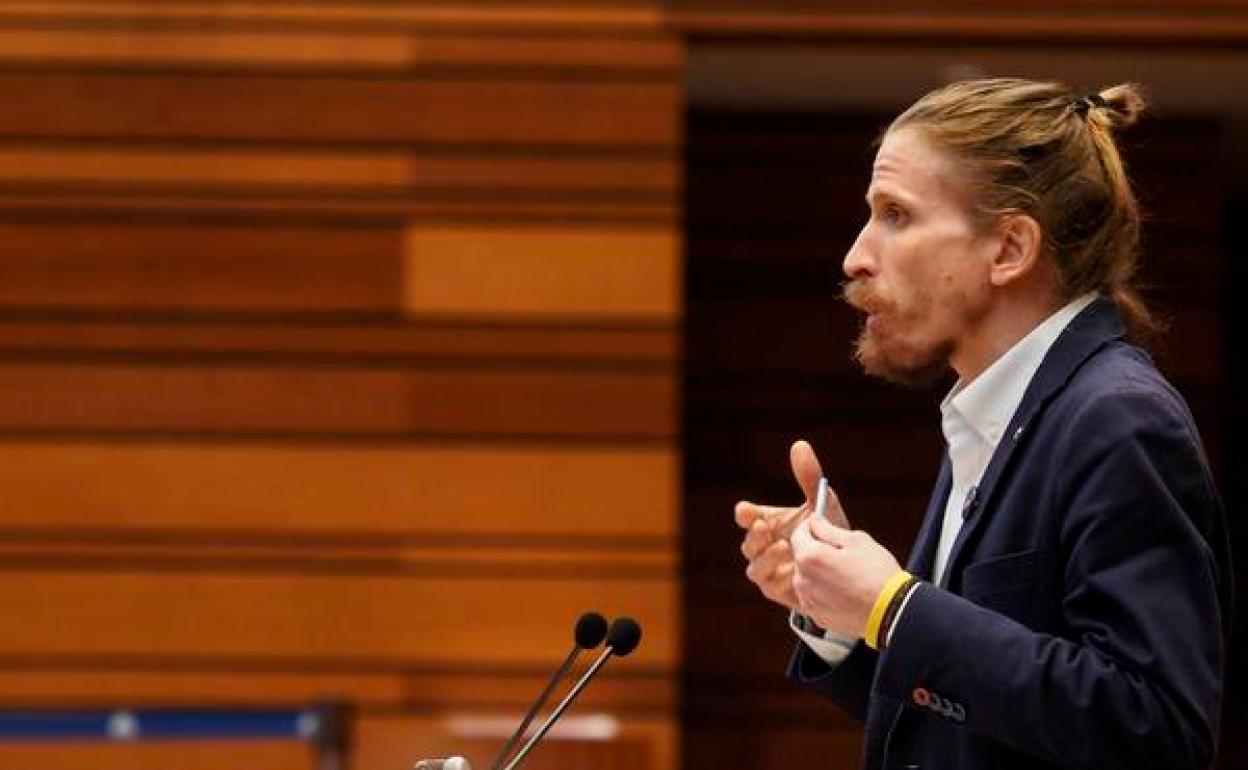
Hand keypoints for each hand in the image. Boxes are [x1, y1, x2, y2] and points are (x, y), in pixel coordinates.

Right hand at [735, 440, 849, 609]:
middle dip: (753, 535)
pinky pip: (769, 586)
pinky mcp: (779, 590)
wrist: (845, 569)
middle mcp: (765, 547)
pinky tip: (790, 571)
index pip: (750, 517)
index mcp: (770, 524)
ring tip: (783, 546)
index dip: (745, 513)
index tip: (745, 509)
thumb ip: (810, 477)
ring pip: (755, 567)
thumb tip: (799, 445)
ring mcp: (770, 570)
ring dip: (764, 558)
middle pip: (749, 543)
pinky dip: (776, 579)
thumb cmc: (827, 532)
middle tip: (763, 525)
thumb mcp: (821, 504)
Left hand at [790, 514, 901, 636]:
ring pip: (807, 579)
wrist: (892, 612)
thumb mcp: (857, 540)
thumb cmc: (877, 575)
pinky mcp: (818, 617)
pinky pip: (815, 598)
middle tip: (841, 553)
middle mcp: (802, 581)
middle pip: (802, 557)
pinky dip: (824, 592)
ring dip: (819, 573)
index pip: (798, 534)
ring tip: (846, 575)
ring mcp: (808, 601)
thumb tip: (815, 523)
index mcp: (809, 557)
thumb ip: (829, 530)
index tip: (820, 527)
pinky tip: (845, 592)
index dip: (810, 527)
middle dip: (816, 551)